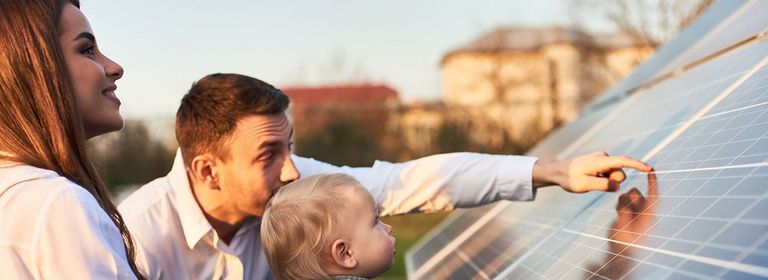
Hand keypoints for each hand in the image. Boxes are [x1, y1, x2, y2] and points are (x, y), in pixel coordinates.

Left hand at [533, 151, 652, 192]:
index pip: (623, 162)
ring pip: (615, 175)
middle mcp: (603, 157)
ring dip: (607, 181)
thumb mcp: (583, 185)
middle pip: (620, 173)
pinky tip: (591, 179)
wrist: (558, 171)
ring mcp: (603, 160)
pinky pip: (610, 174)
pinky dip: (604, 179)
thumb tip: (618, 185)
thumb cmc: (569, 178)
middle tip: (594, 184)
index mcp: (600, 161)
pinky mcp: (601, 163)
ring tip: (590, 181)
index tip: (650, 169)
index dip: (638, 165)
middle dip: (613, 182)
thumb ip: (601, 185)